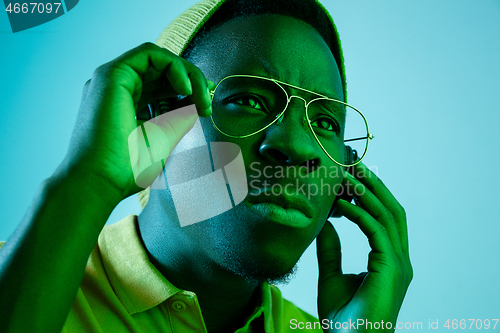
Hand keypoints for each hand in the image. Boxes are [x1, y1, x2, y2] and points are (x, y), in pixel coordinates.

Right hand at [59, 42, 212, 201]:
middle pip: (162, 70)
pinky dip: (174, 67)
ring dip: (187, 74)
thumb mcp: (162, 138)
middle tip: (207, 101)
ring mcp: (112, 80)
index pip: (162, 86)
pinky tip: (185, 89)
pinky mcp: (111, 75)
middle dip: (192, 81)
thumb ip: (178, 117)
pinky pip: (150, 54)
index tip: (206, 105)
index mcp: (126, 103)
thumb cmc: (127, 168)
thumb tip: (196, 103)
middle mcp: (118, 89)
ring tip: (200, 97)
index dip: (189, 90)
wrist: (100, 182)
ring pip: (158, 59)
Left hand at [316, 162, 412, 331]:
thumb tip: (325, 224)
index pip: (383, 217)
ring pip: (387, 215)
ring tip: (347, 174)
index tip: (349, 176)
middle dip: (373, 184)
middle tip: (353, 163)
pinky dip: (361, 213)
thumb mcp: (331, 277)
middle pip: (390, 209)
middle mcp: (399, 259)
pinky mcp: (391, 270)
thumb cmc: (343, 319)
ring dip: (367, 192)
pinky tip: (343, 203)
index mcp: (389, 260)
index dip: (369, 194)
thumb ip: (330, 251)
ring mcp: (399, 264)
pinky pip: (377, 232)